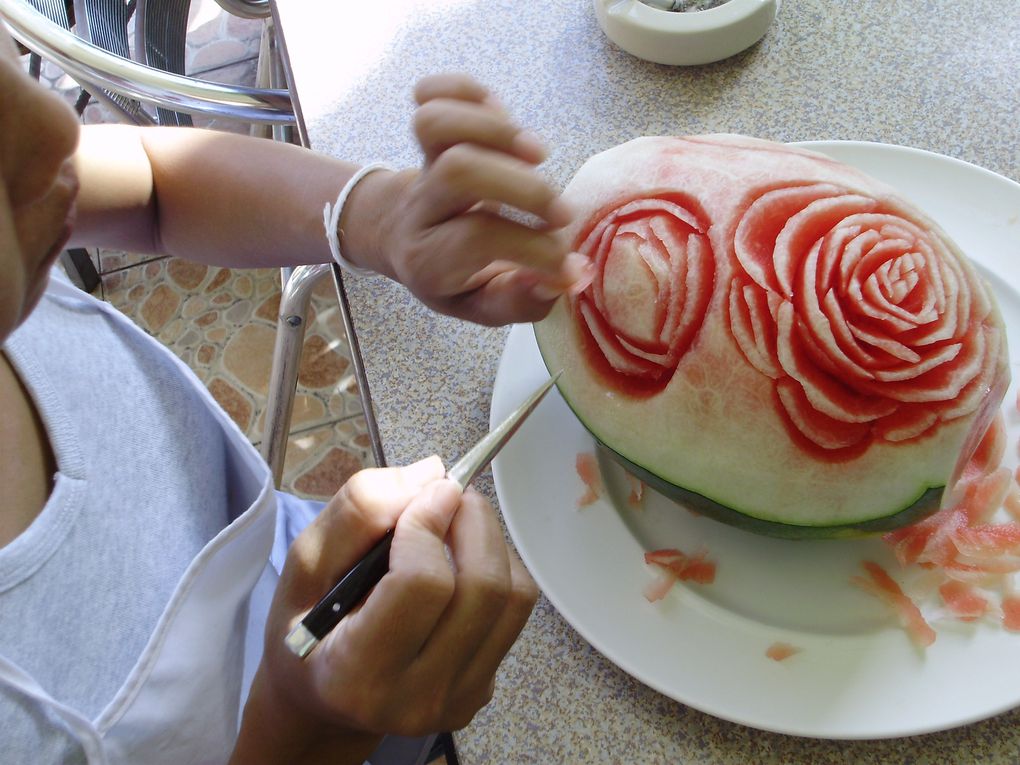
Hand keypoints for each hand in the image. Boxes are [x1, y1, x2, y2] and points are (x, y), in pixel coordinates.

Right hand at [233, 457, 538, 764]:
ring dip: (491, 541)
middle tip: (449, 494)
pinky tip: (463, 561)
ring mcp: (457, 700)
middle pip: (482, 588)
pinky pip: (516, 613)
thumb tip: (432, 474)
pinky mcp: (483, 691)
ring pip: (513, 597)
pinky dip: (501, 568)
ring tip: (457, 521)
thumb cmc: (307, 627)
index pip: (422, 583)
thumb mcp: (305, 565)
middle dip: (473, 522)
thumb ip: (358, 513)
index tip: (427, 491)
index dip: (429, 523)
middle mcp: (415, 700)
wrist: (322, 701)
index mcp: (355, 675)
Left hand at [344, 74, 588, 325]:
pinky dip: (468, 92)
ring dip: (496, 130)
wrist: (399, 238)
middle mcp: (419, 210)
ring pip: (435, 124)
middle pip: (460, 170)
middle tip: (561, 213)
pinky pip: (431, 93)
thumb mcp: (482, 305)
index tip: (568, 262)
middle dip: (524, 187)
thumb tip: (573, 275)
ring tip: (537, 156)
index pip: (480, 239)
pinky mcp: (427, 134)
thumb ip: (522, 301)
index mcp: (429, 260)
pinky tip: (502, 116)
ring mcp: (421, 166)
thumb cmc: (453, 276)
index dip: (534, 248)